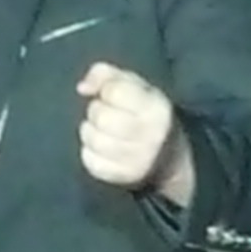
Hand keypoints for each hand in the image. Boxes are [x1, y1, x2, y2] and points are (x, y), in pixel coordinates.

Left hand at [77, 61, 185, 194]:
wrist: (168, 156)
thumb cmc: (144, 112)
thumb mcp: (133, 84)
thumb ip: (105, 74)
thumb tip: (82, 88)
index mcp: (156, 107)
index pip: (114, 91)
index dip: (105, 91)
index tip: (111, 96)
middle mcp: (151, 135)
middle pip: (101, 117)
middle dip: (95, 112)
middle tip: (105, 114)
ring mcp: (139, 159)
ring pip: (92, 139)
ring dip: (89, 132)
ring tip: (101, 131)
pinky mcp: (124, 177)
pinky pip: (90, 161)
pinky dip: (89, 152)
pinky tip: (101, 149)